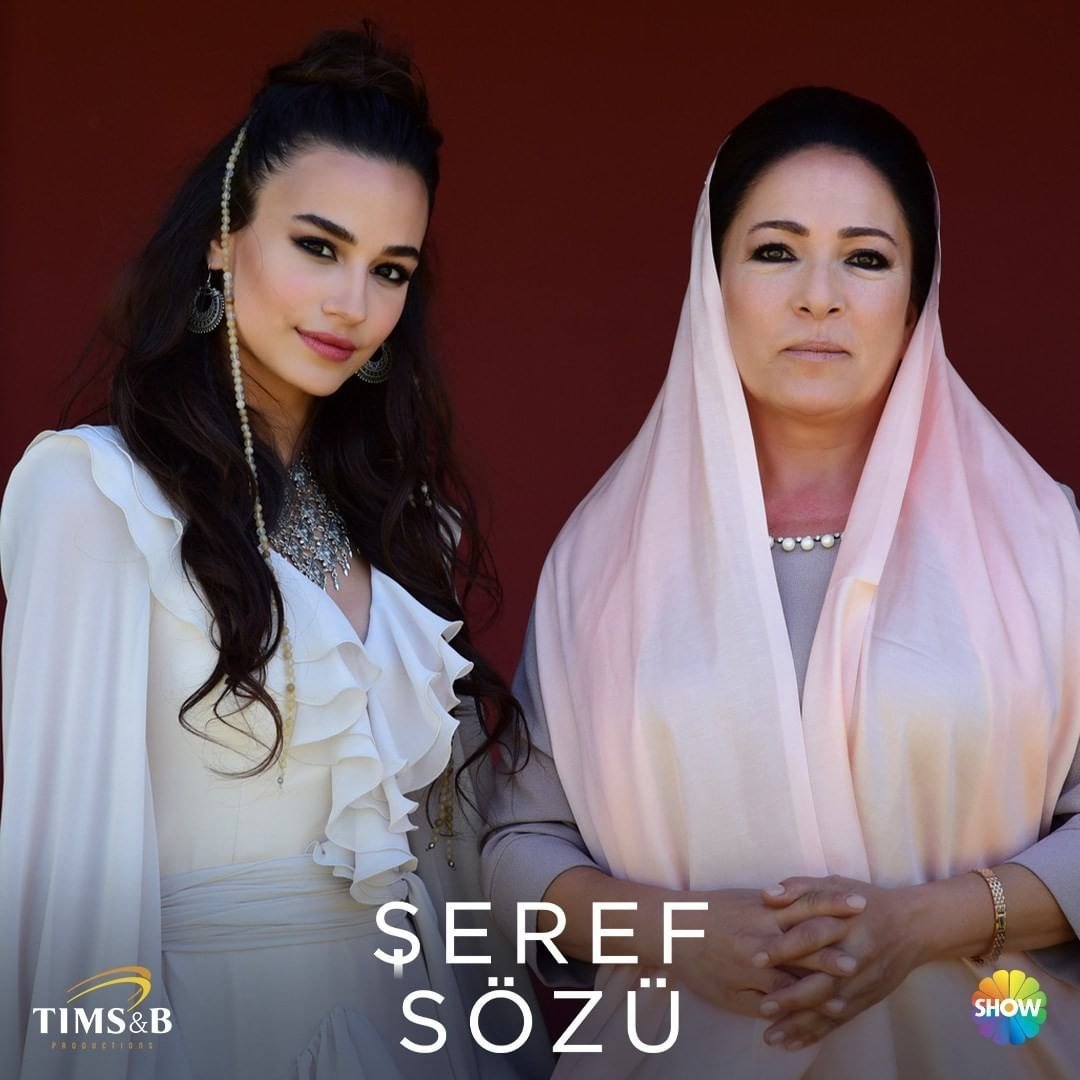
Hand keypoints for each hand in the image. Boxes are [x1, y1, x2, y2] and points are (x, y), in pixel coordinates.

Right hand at [664, 883, 868, 1017]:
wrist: (671, 929)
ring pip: (788, 982)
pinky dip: (791, 1013)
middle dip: (831, 955)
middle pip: (802, 946)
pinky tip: (807, 1022)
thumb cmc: (712, 911)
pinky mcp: (740, 991)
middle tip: (862, 958)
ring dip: (817, 993)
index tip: (860, 902)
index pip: (804, 905)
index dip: (833, 904)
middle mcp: (759, 938)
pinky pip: (769, 1005)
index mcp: (762, 911)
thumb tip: (810, 902)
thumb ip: (776, 904)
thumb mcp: (745, 899)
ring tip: (845, 1001)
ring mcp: (749, 968)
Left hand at [754, 875, 927, 1048]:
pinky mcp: (867, 999)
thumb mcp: (835, 884)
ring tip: (772, 1035)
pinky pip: (840, 1021)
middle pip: (822, 979)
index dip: (784, 947)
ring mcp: (863, 982)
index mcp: (845, 923)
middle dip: (792, 995)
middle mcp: (856, 955)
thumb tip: (766, 895)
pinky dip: (816, 1034)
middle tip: (763, 1006)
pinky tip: (793, 1044)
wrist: (913, 926)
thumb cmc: (865, 902)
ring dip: (800, 1023)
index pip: (811, 936)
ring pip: (829, 1007)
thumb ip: (799, 887)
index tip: (756, 959)